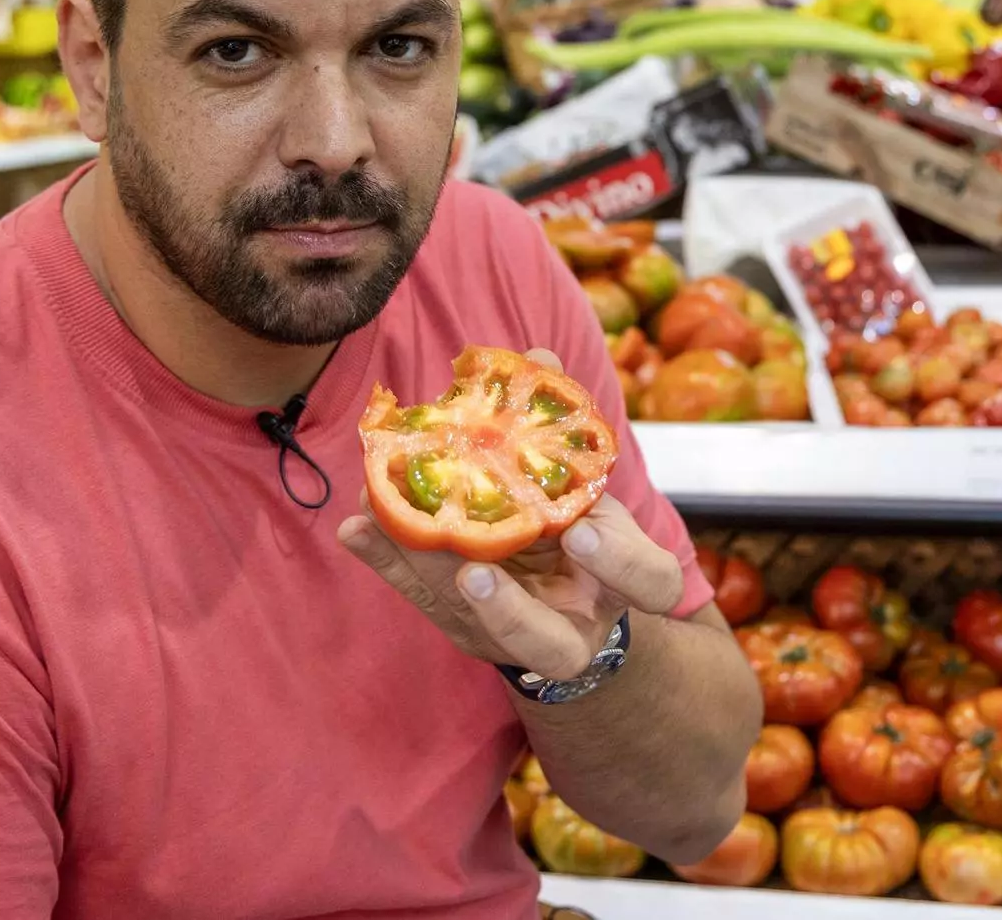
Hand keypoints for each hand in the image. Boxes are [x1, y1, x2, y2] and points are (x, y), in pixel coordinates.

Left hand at [337, 349, 684, 680]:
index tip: (582, 530)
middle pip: (548, 643)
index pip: (647, 584)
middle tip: (471, 573)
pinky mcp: (467, 630)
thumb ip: (567, 428)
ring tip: (385, 522)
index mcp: (626, 586)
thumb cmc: (588, 523)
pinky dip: (388, 562)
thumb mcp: (592, 481)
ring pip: (476, 629)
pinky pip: (424, 603)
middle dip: (507, 610)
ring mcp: (517, 641)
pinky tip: (354, 528)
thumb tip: (537, 357)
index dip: (619, 560)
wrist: (571, 592)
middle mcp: (574, 629)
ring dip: (428, 575)